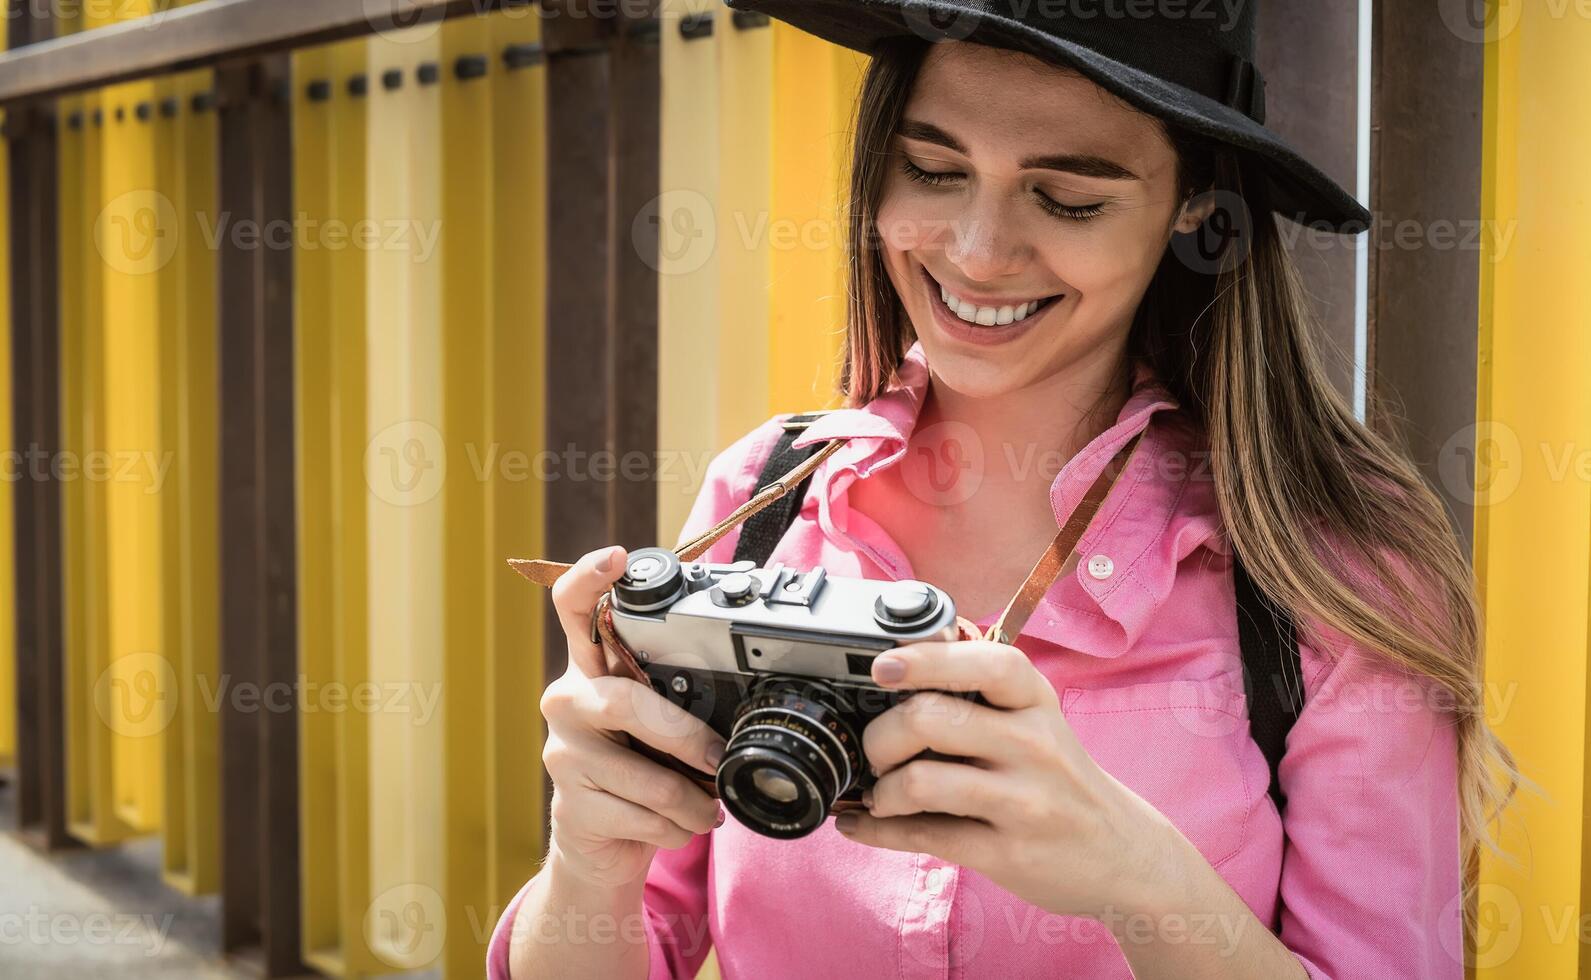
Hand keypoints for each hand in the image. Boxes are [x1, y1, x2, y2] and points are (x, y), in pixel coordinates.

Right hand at [539, 545, 727, 889]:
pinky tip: (677, 825)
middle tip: (717, 758)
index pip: (575, 609)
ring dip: (692, 801)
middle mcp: (569, 700)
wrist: (600, 843)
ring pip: (645, 777)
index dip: (591, 579)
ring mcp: (564, 754)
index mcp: (592, 666)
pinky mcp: (572, 806)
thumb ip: (676, 691)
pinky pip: (644, 817)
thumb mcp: (656, 719)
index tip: (615, 557)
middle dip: (685, 737)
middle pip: (627, 704)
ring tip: (707, 807)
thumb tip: (743, 691)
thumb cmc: (640, 765)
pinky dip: (676, 828)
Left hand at [838, 640, 1187, 920]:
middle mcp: (1034, 745)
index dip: (926, 658)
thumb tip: (899, 662)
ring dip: (881, 790)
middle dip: (880, 736)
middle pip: (930, 718)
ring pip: (920, 782)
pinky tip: (863, 825)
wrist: (1122, 853)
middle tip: (877, 750)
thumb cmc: (1061, 777)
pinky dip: (879, 830)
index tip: (883, 666)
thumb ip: (982, 691)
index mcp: (1036, 702)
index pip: (986, 663)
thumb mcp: (1038, 721)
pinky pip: (925, 837)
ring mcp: (1023, 802)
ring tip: (881, 794)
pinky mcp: (1007, 853)